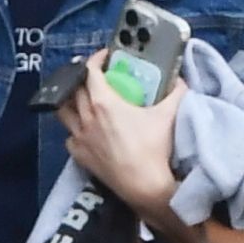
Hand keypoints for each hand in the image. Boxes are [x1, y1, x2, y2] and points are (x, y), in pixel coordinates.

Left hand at [56, 49, 185, 212]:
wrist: (144, 185)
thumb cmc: (154, 148)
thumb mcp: (169, 114)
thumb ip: (176, 91)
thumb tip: (180, 79)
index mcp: (104, 102)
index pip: (90, 71)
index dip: (95, 59)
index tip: (104, 57)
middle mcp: (86, 116)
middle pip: (75, 88)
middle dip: (83, 77)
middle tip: (96, 75)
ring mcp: (79, 136)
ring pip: (63, 110)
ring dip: (71, 100)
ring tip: (82, 98)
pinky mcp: (78, 155)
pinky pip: (69, 135)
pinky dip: (75, 128)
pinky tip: (86, 129)